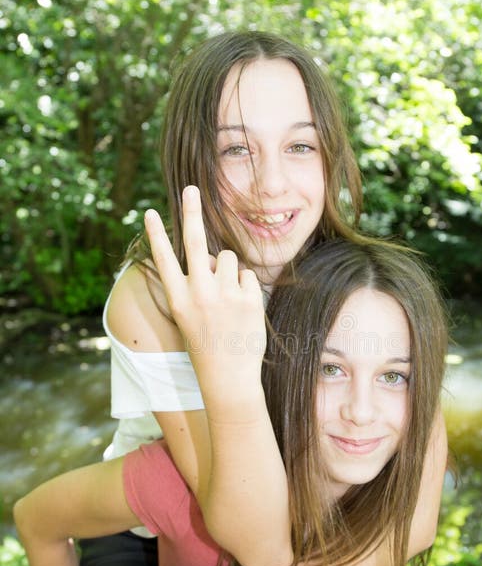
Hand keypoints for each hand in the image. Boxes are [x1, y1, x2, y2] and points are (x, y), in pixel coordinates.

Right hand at [145, 186, 265, 406]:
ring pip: (228, 257)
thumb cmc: (207, 344)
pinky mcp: (248, 298)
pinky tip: (242, 308)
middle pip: (194, 242)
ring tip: (227, 297)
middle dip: (192, 211)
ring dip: (229, 270)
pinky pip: (247, 274)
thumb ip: (196, 284)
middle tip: (192, 189)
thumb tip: (211, 255)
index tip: (149, 212)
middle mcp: (198, 293)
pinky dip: (245, 286)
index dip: (156, 234)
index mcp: (178, 298)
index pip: (164, 259)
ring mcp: (224, 294)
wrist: (228, 377)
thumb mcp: (189, 316)